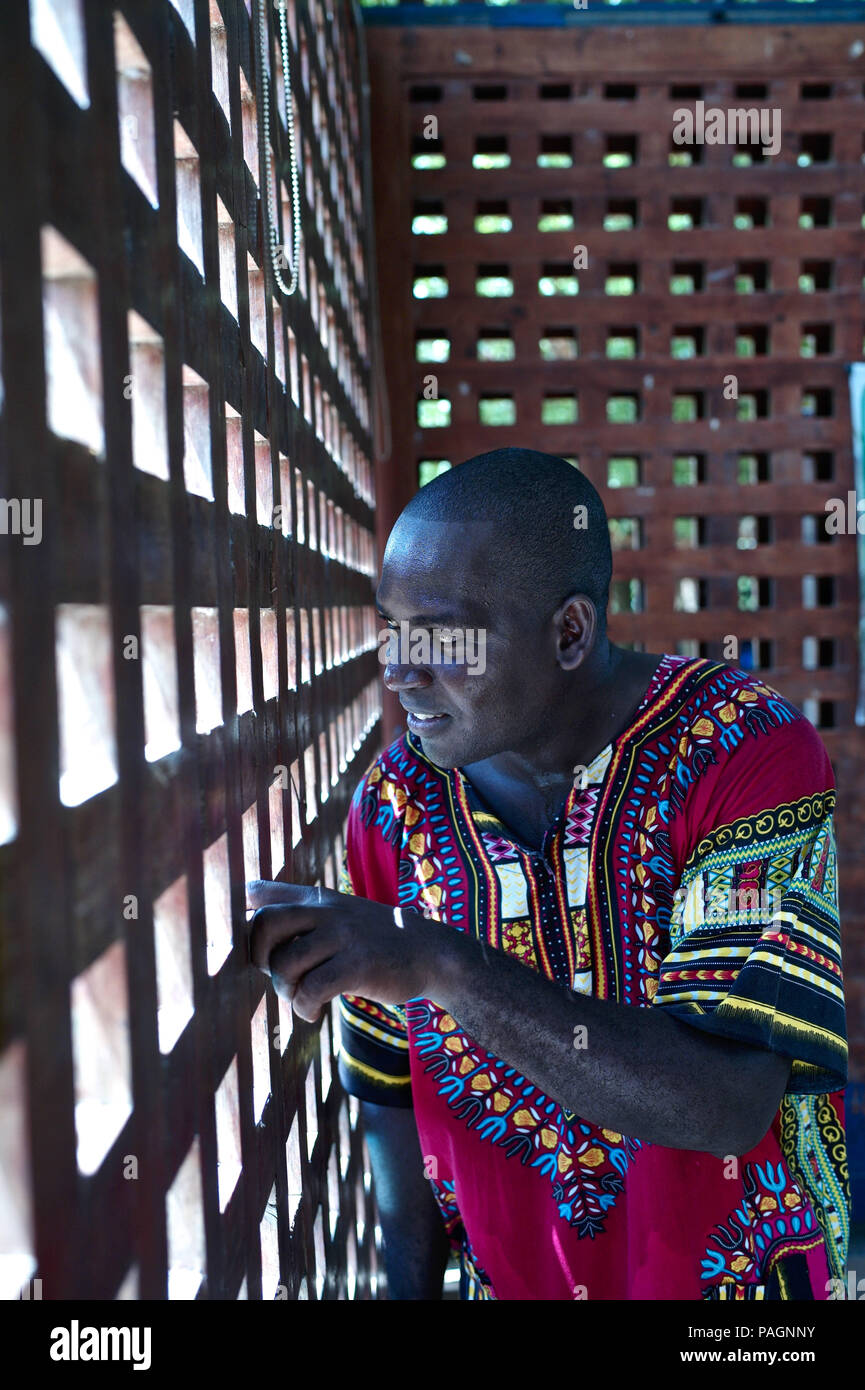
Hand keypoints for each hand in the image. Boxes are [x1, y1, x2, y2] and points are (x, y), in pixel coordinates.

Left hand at [246, 880, 437, 1022]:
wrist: (430, 952)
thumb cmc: (375, 939)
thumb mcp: (339, 913)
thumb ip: (300, 911)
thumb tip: (248, 912)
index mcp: (316, 898)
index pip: (260, 892)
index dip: (237, 915)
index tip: (239, 941)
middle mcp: (326, 910)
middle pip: (264, 924)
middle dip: (258, 958)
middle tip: (275, 975)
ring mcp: (343, 936)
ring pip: (286, 963)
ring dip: (285, 990)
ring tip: (300, 999)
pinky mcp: (358, 965)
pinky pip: (312, 989)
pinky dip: (304, 1008)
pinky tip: (314, 1013)